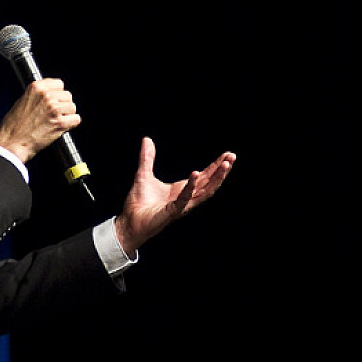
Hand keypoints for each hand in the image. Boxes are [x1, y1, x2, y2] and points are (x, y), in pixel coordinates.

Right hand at [0, 78, 80, 165]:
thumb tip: (48, 95)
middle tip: (55, 114)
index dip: (57, 94)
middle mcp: (46, 96)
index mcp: (36, 88)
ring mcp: (54, 109)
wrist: (12, 143)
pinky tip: (62, 127)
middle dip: (63, 105)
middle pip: (67, 96)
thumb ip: (37, 96)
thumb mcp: (21, 101)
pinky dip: (71, 124)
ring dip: (67, 115)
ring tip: (56, 121)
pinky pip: (76, 119)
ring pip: (72, 107)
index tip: (55, 100)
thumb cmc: (14, 126)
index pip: (59, 84)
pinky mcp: (59, 123)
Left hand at [114, 137, 235, 256]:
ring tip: (224, 165)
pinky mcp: (172, 212)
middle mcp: (185, 199)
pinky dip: (190, 187)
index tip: (227, 155)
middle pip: (209, 183)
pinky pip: (184, 199)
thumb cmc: (138, 203)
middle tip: (232, 157)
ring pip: (204, 192)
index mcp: (182, 190)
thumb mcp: (143, 174)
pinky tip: (195, 174)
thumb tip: (147, 139)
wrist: (129, 222)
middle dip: (221, 170)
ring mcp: (181, 206)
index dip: (216, 166)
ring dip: (215, 179)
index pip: (204, 176)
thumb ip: (147, 157)